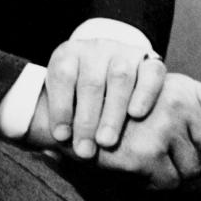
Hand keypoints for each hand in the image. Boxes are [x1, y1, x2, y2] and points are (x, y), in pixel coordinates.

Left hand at [39, 37, 166, 159]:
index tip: (61, 137)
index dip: (60, 106)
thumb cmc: (82, 96)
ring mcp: (124, 53)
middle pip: (91, 81)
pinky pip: (151, 73)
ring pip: (120, 77)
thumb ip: (59, 120)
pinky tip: (136, 115)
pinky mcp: (150, 61)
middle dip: (86, 119)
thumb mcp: (66, 99)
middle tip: (84, 150)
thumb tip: (49, 152)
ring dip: (112, 112)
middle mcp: (96, 49)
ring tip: (106, 142)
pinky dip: (144, 94)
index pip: (63, 74)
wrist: (114, 70)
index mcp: (70, 54)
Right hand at [94, 73, 200, 188]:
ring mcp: (162, 128)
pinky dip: (158, 181)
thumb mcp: (160, 95)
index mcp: (182, 86)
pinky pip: (171, 183)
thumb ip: (194, 109)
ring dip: (178, 171)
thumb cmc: (122, 111)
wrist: (79, 118)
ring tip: (154, 157)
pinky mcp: (147, 154)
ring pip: (195, 169)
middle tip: (178, 155)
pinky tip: (142, 167)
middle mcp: (176, 102)